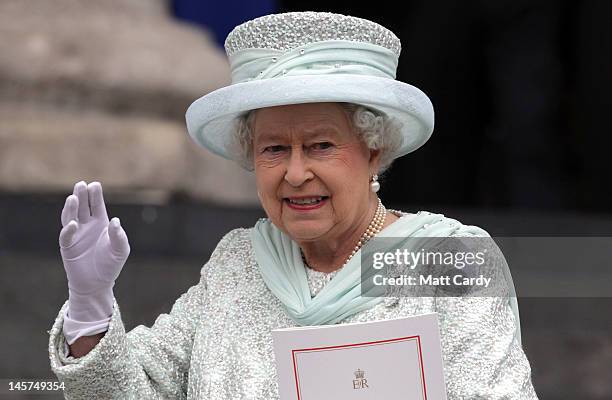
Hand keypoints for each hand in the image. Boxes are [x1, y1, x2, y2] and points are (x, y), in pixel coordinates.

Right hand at [59, 181, 129, 340]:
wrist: (97, 284)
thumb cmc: (111, 265)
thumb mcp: (120, 250)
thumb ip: (119, 236)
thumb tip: (115, 221)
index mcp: (101, 223)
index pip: (97, 206)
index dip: (95, 196)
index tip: (95, 185)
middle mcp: (87, 226)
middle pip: (82, 207)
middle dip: (81, 196)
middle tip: (81, 185)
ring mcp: (76, 235)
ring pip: (71, 217)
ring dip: (71, 208)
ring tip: (73, 197)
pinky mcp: (68, 247)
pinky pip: (66, 235)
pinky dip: (68, 229)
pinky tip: (74, 223)